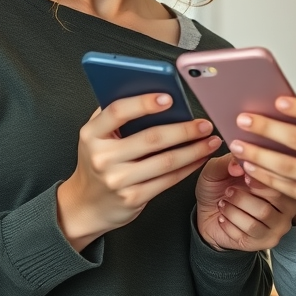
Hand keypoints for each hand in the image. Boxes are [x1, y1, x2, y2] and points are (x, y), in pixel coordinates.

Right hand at [56, 93, 220, 250]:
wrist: (86, 206)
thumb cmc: (96, 163)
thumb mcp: (97, 136)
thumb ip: (116, 114)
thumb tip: (151, 90)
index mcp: (92, 134)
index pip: (118, 111)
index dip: (144, 103)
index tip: (169, 97)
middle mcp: (103, 157)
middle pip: (151, 138)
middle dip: (184, 129)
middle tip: (203, 123)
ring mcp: (118, 180)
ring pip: (165, 161)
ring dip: (194, 150)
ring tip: (210, 140)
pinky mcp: (133, 198)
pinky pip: (168, 180)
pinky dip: (188, 167)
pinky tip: (199, 158)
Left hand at [195, 155, 295, 250]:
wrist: (208, 213)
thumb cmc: (221, 186)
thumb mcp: (219, 169)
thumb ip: (228, 162)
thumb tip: (238, 166)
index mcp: (283, 185)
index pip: (280, 186)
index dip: (260, 181)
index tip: (244, 174)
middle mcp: (286, 209)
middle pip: (265, 209)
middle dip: (241, 199)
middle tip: (228, 191)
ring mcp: (275, 229)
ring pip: (253, 225)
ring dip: (232, 212)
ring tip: (223, 204)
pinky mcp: (261, 243)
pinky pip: (243, 237)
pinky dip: (228, 225)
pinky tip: (222, 218)